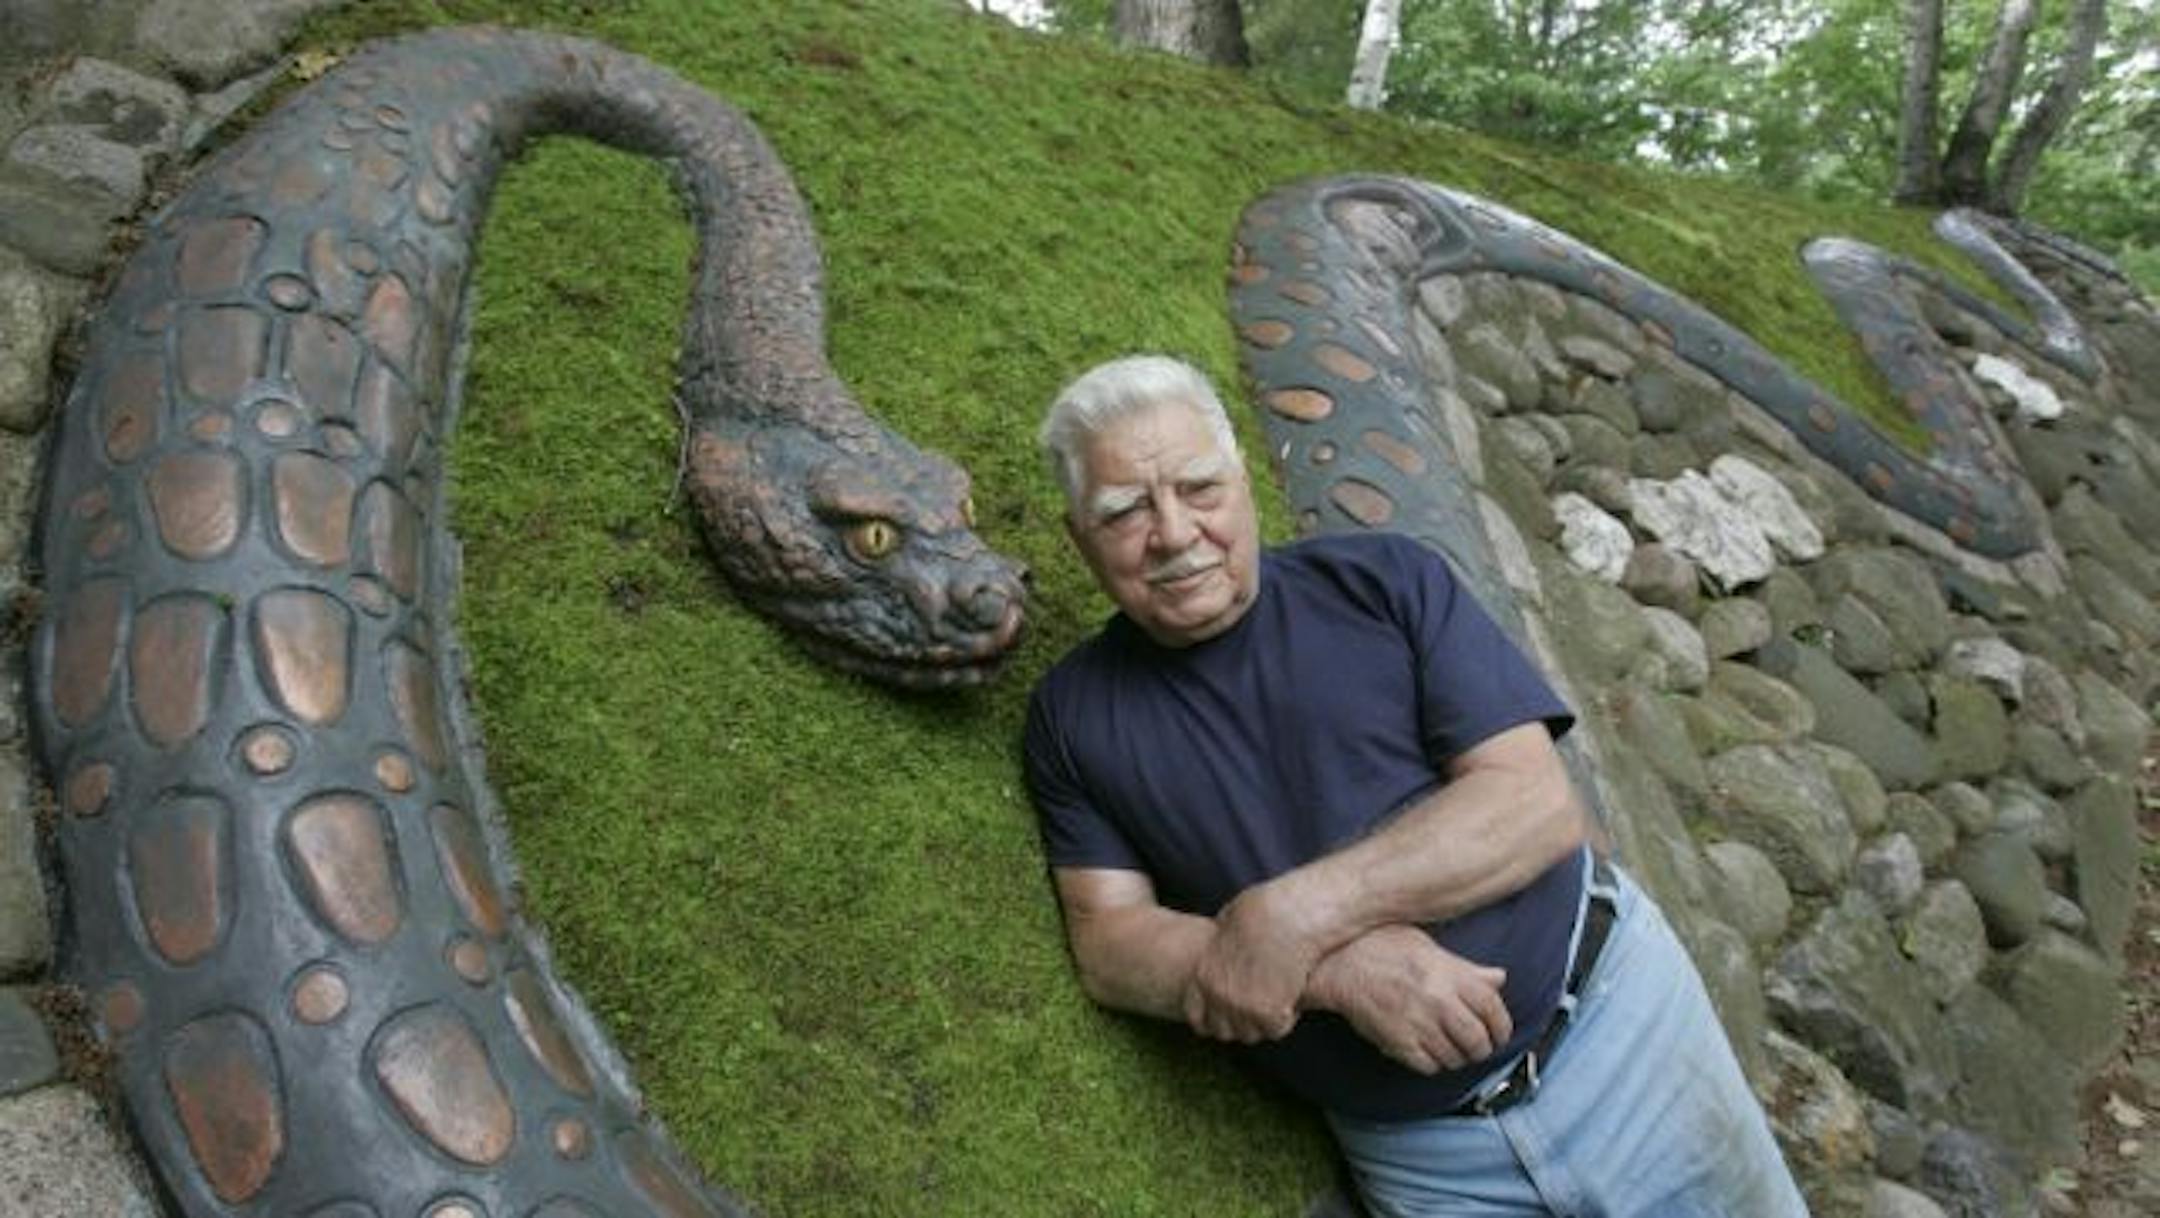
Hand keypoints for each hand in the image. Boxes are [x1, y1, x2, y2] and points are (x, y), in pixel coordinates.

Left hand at [1180, 883, 1321, 1043]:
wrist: (1287, 918)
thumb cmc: (1264, 913)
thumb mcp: (1229, 923)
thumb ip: (1221, 941)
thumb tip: (1221, 935)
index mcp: (1203, 975)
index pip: (1196, 1016)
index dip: (1213, 1019)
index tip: (1230, 1015)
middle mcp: (1217, 995)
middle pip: (1224, 1031)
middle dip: (1242, 1024)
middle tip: (1262, 1008)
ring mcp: (1240, 1007)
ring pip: (1251, 1034)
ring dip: (1264, 1022)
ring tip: (1280, 999)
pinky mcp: (1266, 1013)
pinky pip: (1276, 1029)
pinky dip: (1287, 1017)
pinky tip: (1293, 996)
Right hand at [1305, 925, 1511, 1074]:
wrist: (1337, 963)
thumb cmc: (1379, 946)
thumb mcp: (1427, 946)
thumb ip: (1465, 968)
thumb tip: (1497, 979)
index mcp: (1451, 974)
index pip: (1493, 1010)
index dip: (1502, 1027)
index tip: (1499, 1033)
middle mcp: (1440, 1001)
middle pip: (1478, 1041)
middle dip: (1482, 1049)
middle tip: (1477, 1047)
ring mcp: (1419, 1024)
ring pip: (1455, 1058)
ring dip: (1458, 1058)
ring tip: (1452, 1049)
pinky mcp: (1398, 1042)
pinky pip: (1429, 1066)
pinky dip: (1434, 1064)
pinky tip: (1429, 1052)